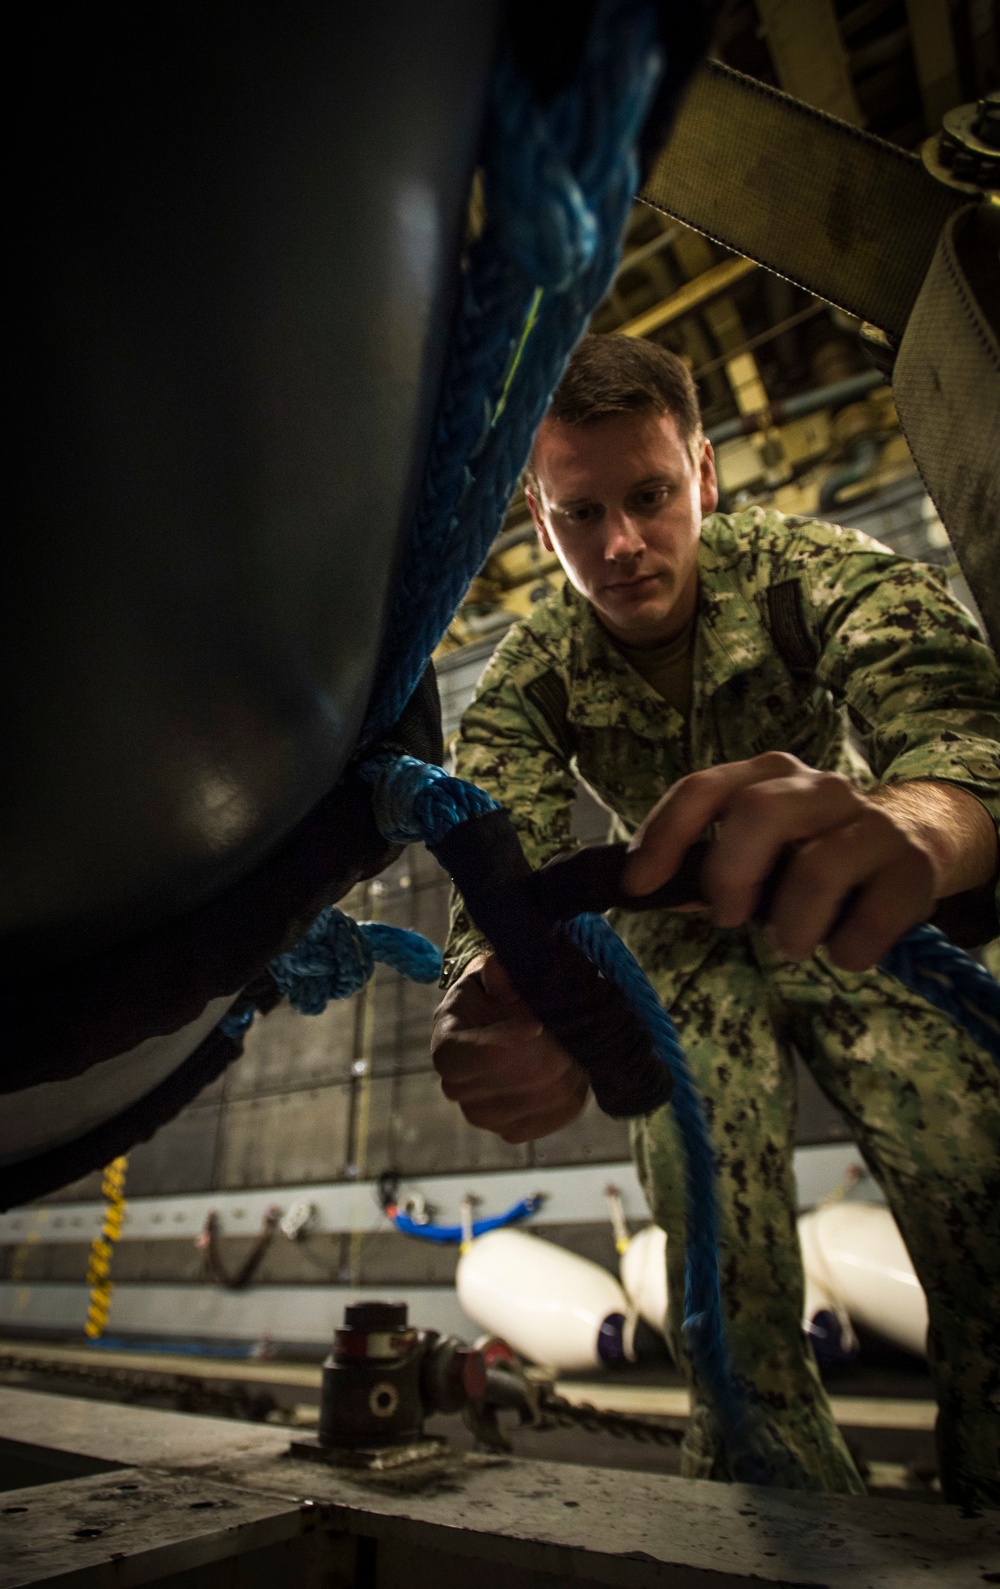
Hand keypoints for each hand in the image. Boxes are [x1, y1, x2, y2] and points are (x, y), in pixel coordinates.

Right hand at [430, 954, 588, 1142]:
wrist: (507, 1026)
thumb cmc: (499, 996)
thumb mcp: (496, 977)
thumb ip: (498, 976)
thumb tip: (496, 969)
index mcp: (447, 1047)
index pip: (464, 1057)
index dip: (502, 1043)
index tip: (536, 1025)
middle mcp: (457, 1088)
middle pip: (504, 1082)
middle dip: (544, 1056)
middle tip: (569, 1036)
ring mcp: (484, 1115)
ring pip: (531, 1103)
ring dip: (562, 1077)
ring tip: (575, 1051)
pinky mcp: (513, 1130)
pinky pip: (547, 1121)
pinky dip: (568, 1099)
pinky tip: (576, 1075)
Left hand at [622, 753, 996, 971]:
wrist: (914, 841)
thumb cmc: (812, 850)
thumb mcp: (756, 851)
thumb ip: (704, 867)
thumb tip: (647, 890)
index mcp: (769, 775)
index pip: (704, 788)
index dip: (664, 836)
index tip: (637, 886)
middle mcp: (819, 787)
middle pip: (758, 814)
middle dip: (730, 875)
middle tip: (728, 918)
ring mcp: (871, 823)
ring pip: (816, 870)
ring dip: (791, 926)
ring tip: (792, 942)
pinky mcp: (911, 867)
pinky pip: (868, 921)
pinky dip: (845, 949)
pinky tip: (842, 946)